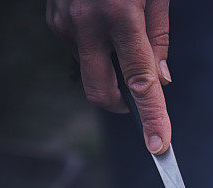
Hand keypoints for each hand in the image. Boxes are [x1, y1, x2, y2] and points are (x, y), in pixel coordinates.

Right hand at [47, 0, 171, 152]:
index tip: (159, 147)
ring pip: (89, 70)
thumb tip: (161, 79)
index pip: (141, 82)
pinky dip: (94, 47)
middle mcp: (86, 22)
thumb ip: (158, 37)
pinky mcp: (52, 17)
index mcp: (119, 14)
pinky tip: (101, 20)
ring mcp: (63, 21)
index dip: (152, 118)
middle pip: (102, 93)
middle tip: (140, 101)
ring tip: (121, 30)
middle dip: (123, 106)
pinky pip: (75, 48)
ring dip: (109, 67)